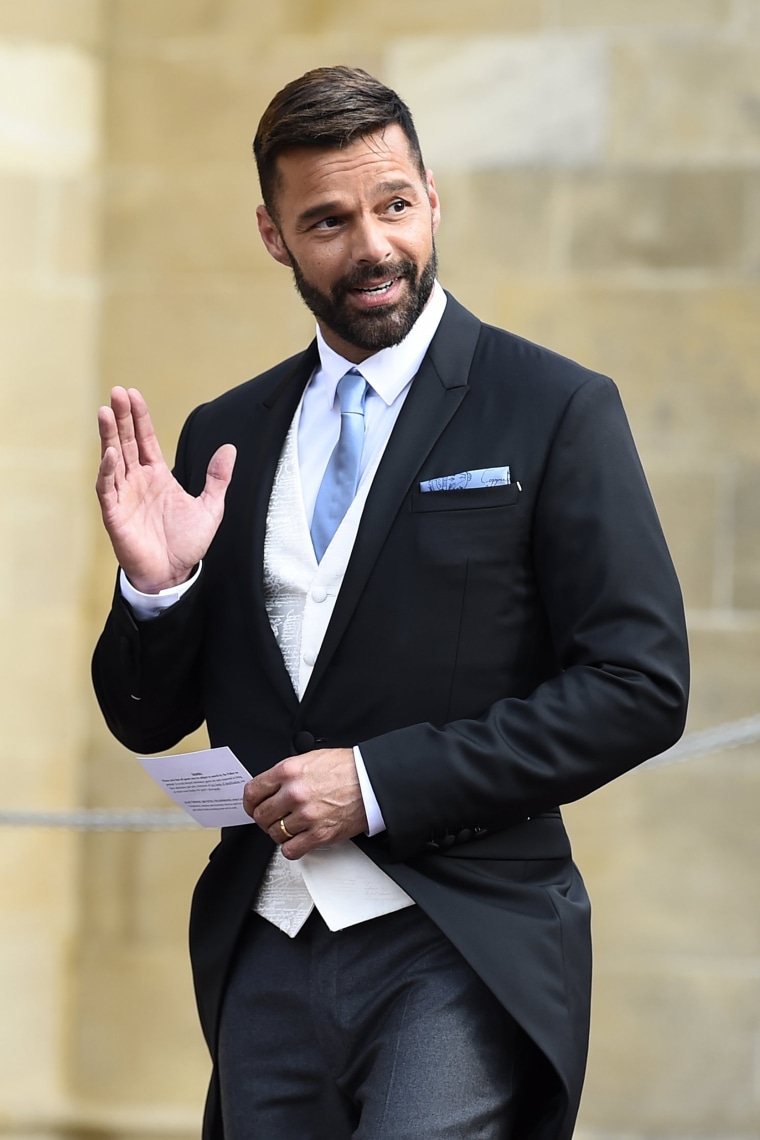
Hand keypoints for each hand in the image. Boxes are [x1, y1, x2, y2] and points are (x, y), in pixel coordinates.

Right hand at [96, 386, 235, 592]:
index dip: (139, 417)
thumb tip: (229, 448)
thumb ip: (218, 478)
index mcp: (158, 475)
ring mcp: (124, 496)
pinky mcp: (115, 514)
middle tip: (117, 391)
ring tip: (106, 412)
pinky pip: (108, 488)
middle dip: (121, 417)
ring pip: (113, 459)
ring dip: (109, 436)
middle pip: (126, 441)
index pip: (145, 439)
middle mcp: (138, 481)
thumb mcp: (211, 508)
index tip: (133, 394)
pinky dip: (108, 471)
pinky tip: (111, 453)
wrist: (174, 575)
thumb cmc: (186, 543)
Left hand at [244, 748, 368, 858]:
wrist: (371, 781)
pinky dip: (291, 848)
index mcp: (289, 771)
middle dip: (265, 818)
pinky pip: (291, 850)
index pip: (252, 792)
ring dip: (280, 832)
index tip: (253, 806)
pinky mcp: (319, 834)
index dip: (250, 803)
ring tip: (291, 826)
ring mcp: (306, 815)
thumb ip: (286, 773)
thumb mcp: (309, 759)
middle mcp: (294, 793)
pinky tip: (298, 839)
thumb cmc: (346, 769)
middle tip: (274, 818)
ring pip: (274, 834)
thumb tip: (269, 787)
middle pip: (261, 815)